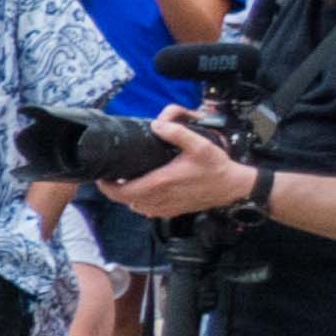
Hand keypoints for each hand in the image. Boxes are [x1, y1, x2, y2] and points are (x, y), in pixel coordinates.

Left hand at [105, 111, 253, 219]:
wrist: (233, 187)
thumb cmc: (216, 167)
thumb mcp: (199, 145)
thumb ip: (177, 133)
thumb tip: (157, 124)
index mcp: (161, 183)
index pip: (122, 192)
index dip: (106, 186)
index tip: (101, 175)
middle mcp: (159, 199)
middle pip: (123, 200)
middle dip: (112, 189)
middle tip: (110, 176)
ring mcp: (165, 208)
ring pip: (134, 206)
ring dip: (127, 195)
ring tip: (126, 180)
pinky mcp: (172, 211)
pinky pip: (147, 210)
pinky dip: (140, 201)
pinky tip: (144, 189)